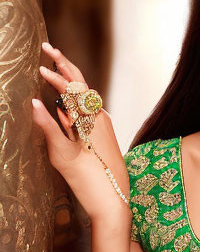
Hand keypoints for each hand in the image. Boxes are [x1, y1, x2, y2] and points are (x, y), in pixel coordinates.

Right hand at [33, 42, 130, 226]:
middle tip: (48, 48)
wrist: (114, 203)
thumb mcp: (63, 155)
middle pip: (82, 86)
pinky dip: (74, 101)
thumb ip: (49, 128)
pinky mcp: (103, 137)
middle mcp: (101, 120)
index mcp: (93, 120)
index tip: (40, 65)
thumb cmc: (90, 182)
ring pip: (85, 98)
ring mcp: (104, 128)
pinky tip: (63, 102)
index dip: (57, 73)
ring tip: (54, 66)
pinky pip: (87, 113)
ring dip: (69, 82)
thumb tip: (33, 103)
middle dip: (65, 66)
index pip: (74, 88)